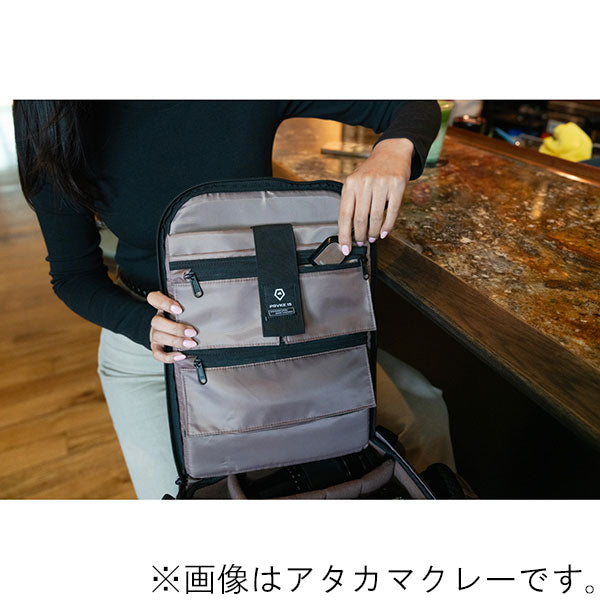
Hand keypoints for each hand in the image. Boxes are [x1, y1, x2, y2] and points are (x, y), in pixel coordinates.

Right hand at [146, 291, 197, 362]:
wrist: (175, 330)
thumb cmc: (183, 317)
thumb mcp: (186, 307)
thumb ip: (191, 304)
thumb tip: (210, 303)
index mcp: (161, 306)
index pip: (154, 298)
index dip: (164, 303)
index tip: (179, 309)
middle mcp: (157, 319)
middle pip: (157, 321)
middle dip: (176, 328)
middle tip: (192, 332)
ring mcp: (155, 333)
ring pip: (158, 336)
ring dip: (176, 341)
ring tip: (191, 343)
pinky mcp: (156, 347)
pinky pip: (158, 354)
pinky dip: (169, 356)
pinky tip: (181, 355)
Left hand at [338, 137, 412, 253]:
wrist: (391, 153)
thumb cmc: (371, 171)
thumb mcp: (355, 182)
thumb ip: (351, 203)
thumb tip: (348, 231)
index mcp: (350, 184)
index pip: (344, 215)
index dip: (344, 235)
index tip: (345, 249)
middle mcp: (364, 183)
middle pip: (360, 219)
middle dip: (360, 236)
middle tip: (361, 242)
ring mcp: (381, 184)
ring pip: (375, 218)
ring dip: (373, 233)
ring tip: (372, 238)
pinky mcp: (397, 185)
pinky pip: (392, 212)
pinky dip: (387, 227)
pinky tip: (383, 233)